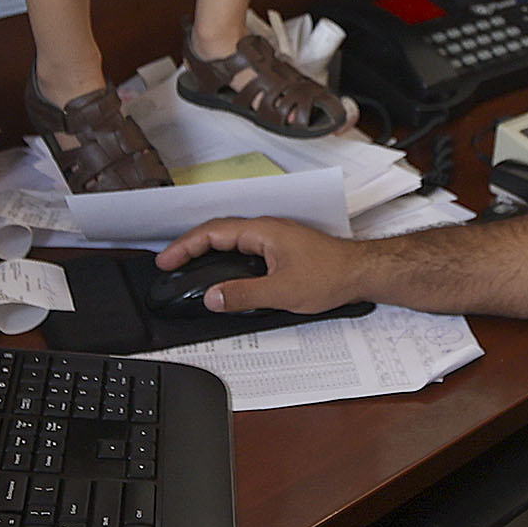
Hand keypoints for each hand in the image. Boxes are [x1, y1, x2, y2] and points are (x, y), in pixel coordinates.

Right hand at [154, 216, 365, 313]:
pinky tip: (223, 271)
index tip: (166, 260)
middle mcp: (266, 229)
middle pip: (218, 232)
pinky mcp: (282, 248)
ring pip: (231, 239)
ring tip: (188, 265)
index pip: (212, 233)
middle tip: (170, 263)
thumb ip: (244, 294)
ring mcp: (274, 237)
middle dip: (190, 246)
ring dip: (207, 249)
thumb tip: (212, 297)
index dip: (185, 246)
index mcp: (262, 232)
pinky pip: (244, 247)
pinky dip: (225, 256)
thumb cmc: (331, 275)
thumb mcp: (282, 292)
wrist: (361, 272)